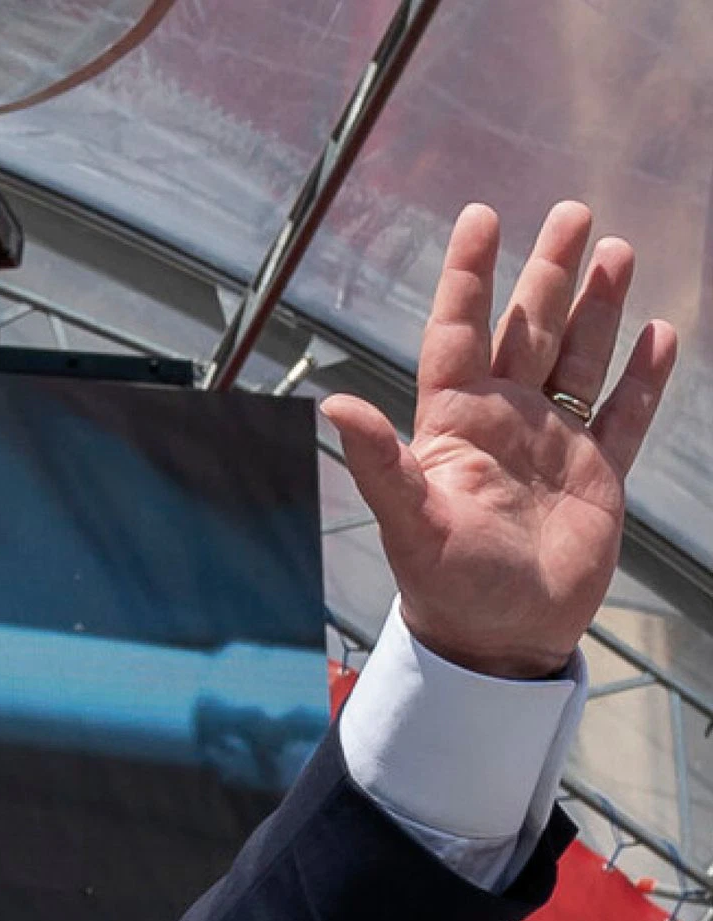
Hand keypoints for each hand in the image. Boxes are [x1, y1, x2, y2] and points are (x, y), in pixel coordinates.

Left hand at [322, 202, 677, 678]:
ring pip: (580, 357)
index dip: (471, 275)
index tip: (482, 216)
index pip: (460, 331)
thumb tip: (331, 407)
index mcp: (454, 422)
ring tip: (616, 251)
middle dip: (549, 271)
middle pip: (529, 329)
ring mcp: (553, 442)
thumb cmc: (444, 586)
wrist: (499, 638)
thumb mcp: (409, 522)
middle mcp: (504, 420)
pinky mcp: (598, 474)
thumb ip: (379, 463)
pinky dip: (644, 377)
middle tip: (571, 209)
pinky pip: (625, 413)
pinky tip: (660, 333)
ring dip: (597, 307)